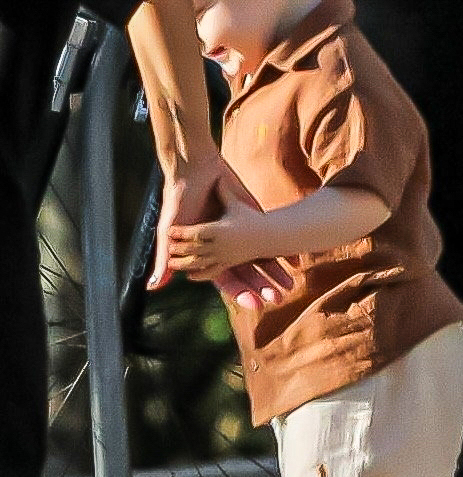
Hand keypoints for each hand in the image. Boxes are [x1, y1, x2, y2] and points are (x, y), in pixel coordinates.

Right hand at [153, 157, 292, 305]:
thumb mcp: (171, 233)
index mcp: (209, 255)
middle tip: (278, 299)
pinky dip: (281, 247)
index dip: (240, 293)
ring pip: (260, 258)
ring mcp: (241, 233)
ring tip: (289, 284)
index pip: (228, 280)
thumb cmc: (179, 201)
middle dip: (262, 287)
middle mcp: (227, 248)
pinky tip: (295, 258)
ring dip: (274, 272)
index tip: (254, 305)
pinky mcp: (252, 215)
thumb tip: (154, 287)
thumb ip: (165, 260)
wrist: (194, 170)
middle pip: (247, 273)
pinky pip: (269, 234)